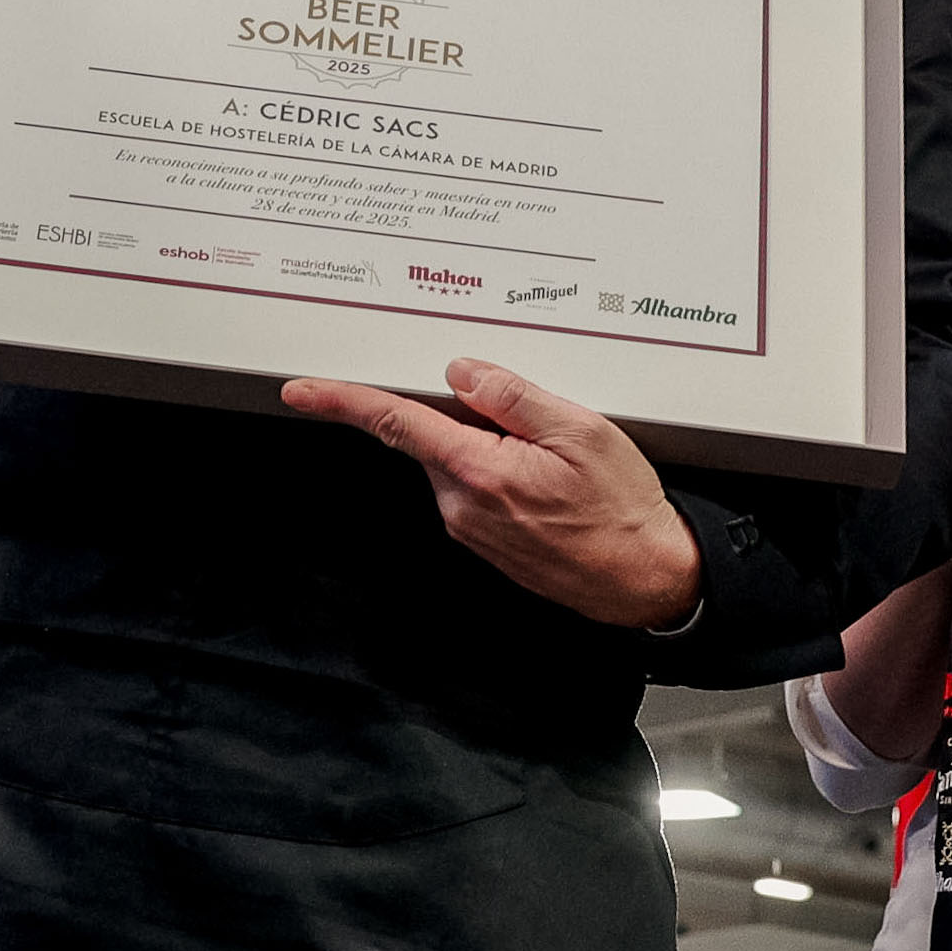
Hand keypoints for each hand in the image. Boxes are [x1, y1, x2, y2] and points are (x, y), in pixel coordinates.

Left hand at [283, 359, 702, 627]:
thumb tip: (462, 372)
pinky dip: (504, 475)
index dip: (343, 401)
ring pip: (459, 462)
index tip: (302, 389)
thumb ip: (513, 395)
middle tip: (538, 430)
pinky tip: (550, 488)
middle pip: (436, 436)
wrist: (649, 577)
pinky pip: (477, 488)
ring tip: (557, 466)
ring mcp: (471, 528)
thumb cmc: (623, 509)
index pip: (395, 423)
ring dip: (494, 449)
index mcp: (480, 471)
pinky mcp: (484, 541)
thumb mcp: (580, 430)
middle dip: (472, 418)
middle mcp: (463, 505)